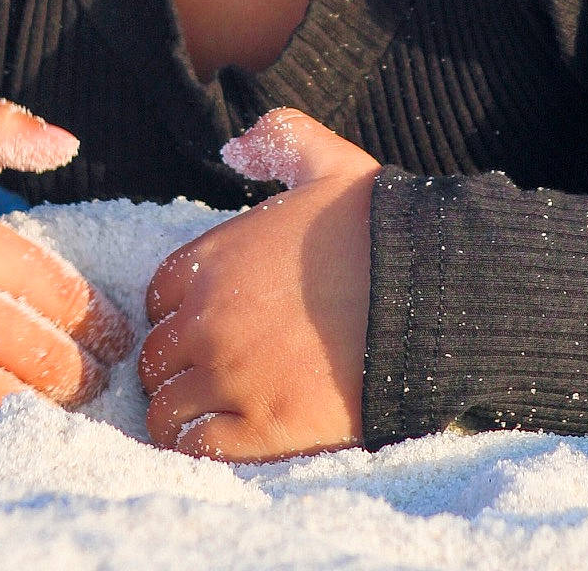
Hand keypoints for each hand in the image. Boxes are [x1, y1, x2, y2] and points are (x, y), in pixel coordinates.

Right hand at [0, 100, 133, 438]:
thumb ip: (2, 132)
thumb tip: (69, 143)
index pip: (61, 296)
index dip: (102, 323)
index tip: (117, 338)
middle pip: (43, 359)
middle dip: (84, 375)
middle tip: (100, 380)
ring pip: (4, 405)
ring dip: (43, 410)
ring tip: (62, 405)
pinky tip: (4, 422)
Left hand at [138, 108, 379, 460]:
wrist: (430, 296)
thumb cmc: (380, 229)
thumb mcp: (328, 162)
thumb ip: (279, 139)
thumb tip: (235, 147)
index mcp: (215, 259)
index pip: (158, 297)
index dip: (179, 312)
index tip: (206, 323)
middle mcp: (210, 318)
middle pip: (157, 356)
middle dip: (177, 365)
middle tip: (210, 374)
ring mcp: (234, 376)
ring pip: (168, 408)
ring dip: (182, 411)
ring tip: (212, 414)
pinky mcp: (265, 428)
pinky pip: (200, 448)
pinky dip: (202, 447)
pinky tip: (225, 439)